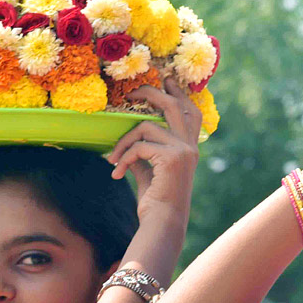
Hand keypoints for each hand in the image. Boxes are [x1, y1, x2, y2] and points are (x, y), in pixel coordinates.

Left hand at [105, 78, 200, 226]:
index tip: (167, 80)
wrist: (162, 222)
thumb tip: (128, 136)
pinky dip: (123, 158)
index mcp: (189, 148)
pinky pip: (139, 146)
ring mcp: (183, 151)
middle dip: (151, 93)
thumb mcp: (148, 169)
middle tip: (131, 92)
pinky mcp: (172, 158)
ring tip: (112, 158)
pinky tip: (116, 173)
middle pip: (173, 106)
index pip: (190, 112)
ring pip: (146, 126)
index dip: (180, 94)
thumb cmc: (155, 200)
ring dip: (123, 141)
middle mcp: (190, 147)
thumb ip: (143, 150)